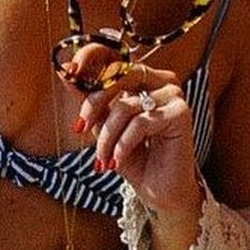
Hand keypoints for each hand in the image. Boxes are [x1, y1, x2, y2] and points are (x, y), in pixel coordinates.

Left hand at [74, 61, 202, 220]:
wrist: (160, 192)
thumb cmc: (136, 159)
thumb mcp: (107, 128)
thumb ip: (93, 103)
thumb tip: (68, 77)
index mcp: (144, 78)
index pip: (117, 57)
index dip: (92, 58)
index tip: (70, 72)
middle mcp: (160, 80)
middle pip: (120, 75)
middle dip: (95, 102)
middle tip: (80, 127)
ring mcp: (173, 94)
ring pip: (126, 105)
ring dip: (107, 137)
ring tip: (102, 159)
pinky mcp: (181, 112)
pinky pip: (141, 122)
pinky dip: (123, 144)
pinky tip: (117, 162)